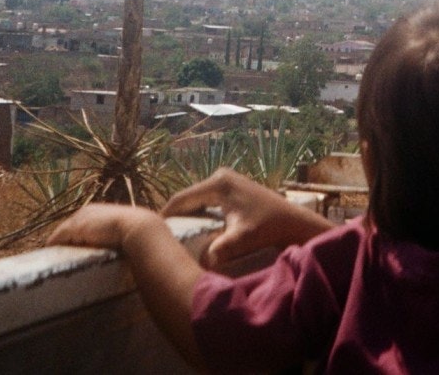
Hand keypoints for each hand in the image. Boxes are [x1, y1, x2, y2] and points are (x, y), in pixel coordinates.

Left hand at [48, 203, 161, 250]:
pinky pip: (57, 240)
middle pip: (69, 228)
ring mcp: (80, 219)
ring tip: (53, 259)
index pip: (81, 224)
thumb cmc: (141, 231)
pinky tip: (50, 258)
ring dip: (58, 246)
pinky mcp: (74, 229)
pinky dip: (52, 248)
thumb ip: (122, 235)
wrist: (141, 228)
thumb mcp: (129, 230)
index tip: (73, 249)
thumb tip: (128, 247)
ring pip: (61, 234)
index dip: (77, 237)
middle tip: (61, 256)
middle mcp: (87, 211)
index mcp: (99, 210)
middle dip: (65, 241)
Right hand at [160, 167, 333, 267]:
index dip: (164, 216)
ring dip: (185, 214)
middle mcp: (220, 175)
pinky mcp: (231, 185)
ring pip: (196, 198)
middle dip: (173, 216)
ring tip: (170, 234)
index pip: (180, 200)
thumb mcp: (241, 239)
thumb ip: (220, 249)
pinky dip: (197, 211)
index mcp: (218, 184)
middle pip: (186, 197)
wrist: (292, 221)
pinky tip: (191, 227)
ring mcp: (226, 178)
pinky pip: (206, 199)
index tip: (147, 233)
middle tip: (157, 236)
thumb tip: (204, 264)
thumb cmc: (268, 228)